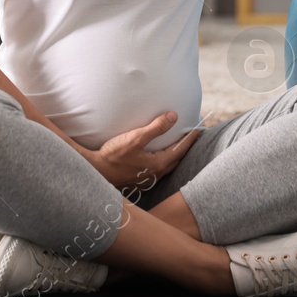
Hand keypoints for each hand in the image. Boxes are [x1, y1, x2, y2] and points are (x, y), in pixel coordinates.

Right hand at [82, 110, 202, 190]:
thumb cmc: (114, 155)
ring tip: (179, 145)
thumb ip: (156, 127)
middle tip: (192, 136)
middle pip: (177, 159)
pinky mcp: (140, 180)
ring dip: (175, 155)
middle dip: (186, 147)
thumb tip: (173, 116)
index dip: (190, 138)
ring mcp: (148, 179)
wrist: (97, 172)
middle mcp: (156, 174)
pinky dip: (164, 160)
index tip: (199, 129)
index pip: (181, 149)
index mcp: (159, 164)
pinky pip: (158, 170)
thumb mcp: (135, 138)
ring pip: (168, 166)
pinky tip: (159, 156)